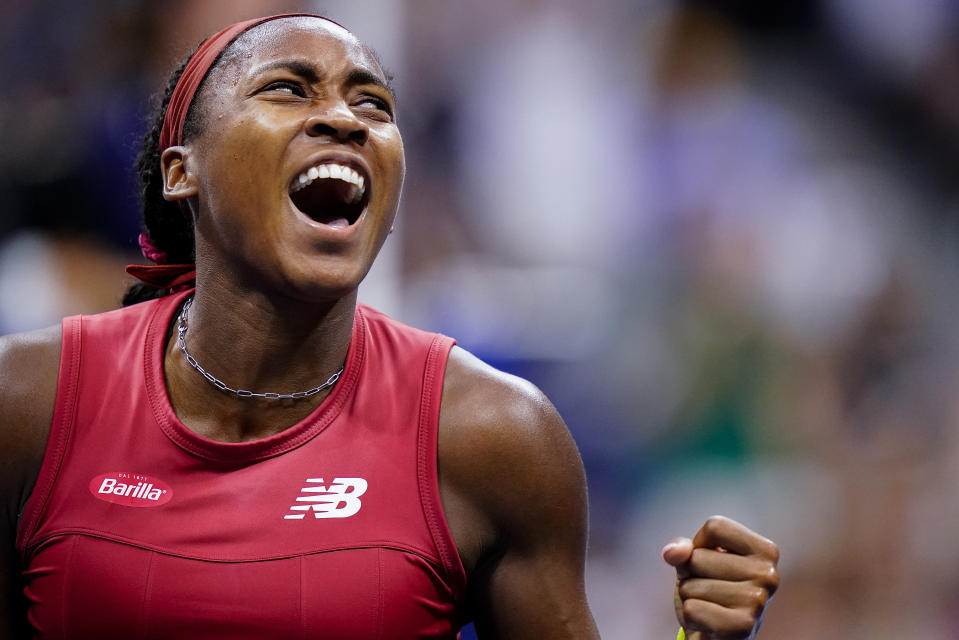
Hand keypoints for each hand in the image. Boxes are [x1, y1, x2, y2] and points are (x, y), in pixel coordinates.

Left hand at [662, 516, 778, 638]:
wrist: (718, 638)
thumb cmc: (710, 593)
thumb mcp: (695, 561)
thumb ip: (684, 548)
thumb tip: (672, 552)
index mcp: (765, 551)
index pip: (715, 526)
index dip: (699, 544)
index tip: (711, 564)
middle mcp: (769, 575)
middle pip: (698, 557)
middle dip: (691, 575)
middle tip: (709, 592)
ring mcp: (758, 601)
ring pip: (691, 585)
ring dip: (690, 597)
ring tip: (709, 607)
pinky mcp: (743, 627)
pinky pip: (692, 609)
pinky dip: (690, 617)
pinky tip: (708, 624)